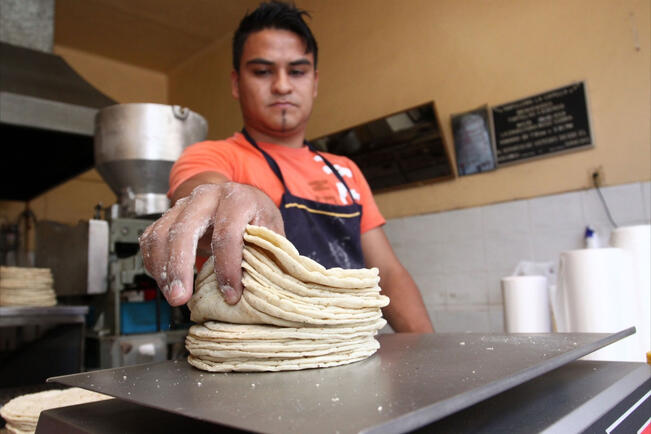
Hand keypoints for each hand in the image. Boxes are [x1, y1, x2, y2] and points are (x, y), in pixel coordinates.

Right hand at [139, 182, 283, 305]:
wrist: (239, 198)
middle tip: (181, 298)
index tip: (230, 296)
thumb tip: (263, 286)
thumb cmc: (256, 218)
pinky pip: (151, 238)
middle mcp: (207, 196)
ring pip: (162, 233)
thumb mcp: (270, 231)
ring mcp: (184, 204)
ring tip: (173, 296)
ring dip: (163, 269)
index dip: (227, 268)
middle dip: (180, 267)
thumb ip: (267, 253)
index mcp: (238, 198)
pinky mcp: (168, 215)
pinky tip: (164, 282)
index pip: (227, 234)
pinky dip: (153, 263)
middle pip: (185, 229)